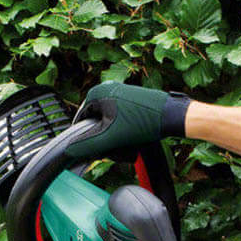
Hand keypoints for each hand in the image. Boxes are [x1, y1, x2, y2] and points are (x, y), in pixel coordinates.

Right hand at [75, 81, 190, 149]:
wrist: (172, 116)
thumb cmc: (143, 123)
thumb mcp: (111, 138)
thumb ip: (88, 145)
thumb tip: (68, 151)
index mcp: (96, 93)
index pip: (81, 121)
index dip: (87, 138)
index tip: (99, 149)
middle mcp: (107, 89)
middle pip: (95, 121)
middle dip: (104, 138)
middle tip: (116, 148)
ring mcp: (120, 93)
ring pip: (108, 122)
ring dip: (115, 137)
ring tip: (128, 143)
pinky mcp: (132, 99)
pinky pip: (120, 119)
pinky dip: (124, 131)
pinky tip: (134, 138)